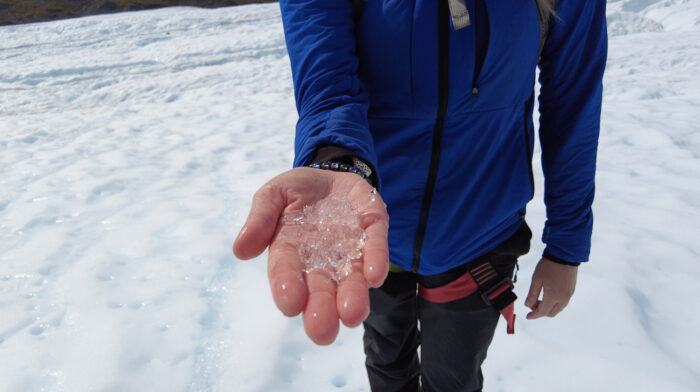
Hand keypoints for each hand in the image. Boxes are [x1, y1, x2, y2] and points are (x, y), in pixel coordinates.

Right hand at [233, 167, 389, 344]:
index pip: (286, 272)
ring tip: (353, 316)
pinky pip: (376, 246)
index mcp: (290, 250)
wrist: (330, 173)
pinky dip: (376, 260)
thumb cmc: (296, 191)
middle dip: (322, 309)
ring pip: (352, 278)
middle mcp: (321, 258)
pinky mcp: (373, 228)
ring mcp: (350, 247)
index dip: (287, 287)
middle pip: (321, 287)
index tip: (290, 304)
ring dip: (353, 297)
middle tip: (323, 332)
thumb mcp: (273, 195)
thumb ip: (260, 218)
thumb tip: (240, 250)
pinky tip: (374, 276)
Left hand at [524, 257, 577, 318]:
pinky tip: (548, 295)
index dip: (534, 315)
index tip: (528, 316)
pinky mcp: (571, 290)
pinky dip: (555, 303)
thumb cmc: (549, 266)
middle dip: (540, 311)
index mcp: (553, 297)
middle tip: (532, 303)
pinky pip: (563, 302)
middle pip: (551, 313)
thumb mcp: (536, 279)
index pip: (542, 312)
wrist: (565, 255)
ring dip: (548, 307)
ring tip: (539, 299)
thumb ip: (532, 294)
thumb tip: (528, 305)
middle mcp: (563, 298)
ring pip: (558, 309)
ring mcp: (569, 295)